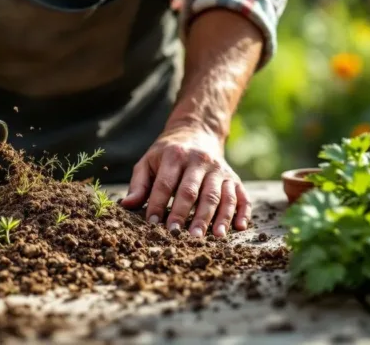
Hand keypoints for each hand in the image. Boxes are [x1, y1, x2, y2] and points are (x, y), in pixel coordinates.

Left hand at [120, 126, 250, 237]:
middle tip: (179, 235)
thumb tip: (126, 205)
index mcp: (175, 156)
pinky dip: (242, 212)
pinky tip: (239, 228)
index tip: (152, 224)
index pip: (166, 184)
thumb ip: (139, 184)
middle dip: (186, 214)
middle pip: (194, 191)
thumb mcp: (149, 161)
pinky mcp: (234, 178)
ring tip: (213, 237)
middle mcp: (200, 161)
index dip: (158, 204)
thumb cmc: (167, 154)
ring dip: (217, 217)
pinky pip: (242, 196)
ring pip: (220, 195)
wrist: (197, 132)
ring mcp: (220, 170)